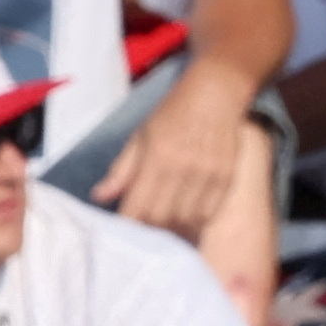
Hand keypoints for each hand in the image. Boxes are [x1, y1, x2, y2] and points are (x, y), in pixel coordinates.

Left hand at [93, 74, 248, 234]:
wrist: (216, 92)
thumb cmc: (172, 113)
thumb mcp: (140, 136)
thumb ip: (121, 170)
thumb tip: (99, 196)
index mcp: (156, 158)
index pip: (138, 207)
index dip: (129, 225)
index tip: (123, 232)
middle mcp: (183, 168)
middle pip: (161, 219)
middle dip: (150, 232)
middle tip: (144, 234)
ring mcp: (207, 174)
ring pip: (186, 221)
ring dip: (174, 231)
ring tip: (165, 230)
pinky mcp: (226, 177)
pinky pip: (209, 213)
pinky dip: (196, 223)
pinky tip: (187, 221)